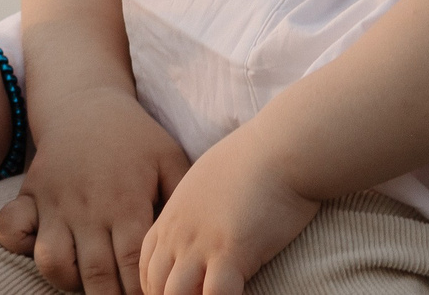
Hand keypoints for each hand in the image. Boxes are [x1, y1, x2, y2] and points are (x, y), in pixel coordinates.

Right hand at [0, 84, 189, 294]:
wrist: (86, 101)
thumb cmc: (134, 138)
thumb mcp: (169, 160)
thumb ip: (181, 202)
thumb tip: (197, 241)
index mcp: (126, 201)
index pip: (133, 265)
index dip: (141, 289)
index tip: (150, 294)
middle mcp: (88, 206)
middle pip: (96, 274)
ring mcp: (54, 202)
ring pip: (53, 263)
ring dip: (71, 282)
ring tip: (90, 280)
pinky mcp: (29, 195)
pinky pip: (11, 230)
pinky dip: (21, 245)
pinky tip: (48, 246)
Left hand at [136, 129, 320, 294]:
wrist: (281, 147)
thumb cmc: (254, 162)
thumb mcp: (208, 182)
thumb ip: (196, 210)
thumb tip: (206, 230)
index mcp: (173, 216)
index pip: (146, 267)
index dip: (156, 288)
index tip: (175, 294)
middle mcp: (180, 233)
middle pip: (155, 286)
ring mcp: (202, 244)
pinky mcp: (230, 253)